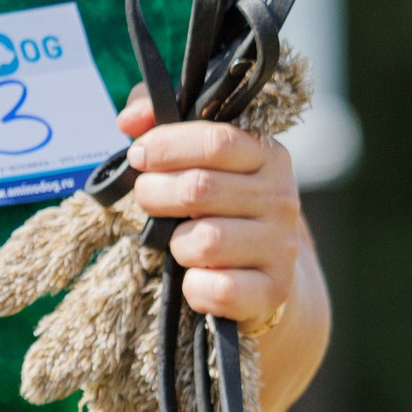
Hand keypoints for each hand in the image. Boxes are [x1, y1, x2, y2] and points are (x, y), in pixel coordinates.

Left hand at [117, 86, 310, 335]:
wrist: (264, 278)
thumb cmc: (222, 210)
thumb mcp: (201, 161)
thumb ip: (162, 123)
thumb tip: (129, 120)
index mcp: (268, 156)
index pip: (215, 141)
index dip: (166, 146)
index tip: (138, 156)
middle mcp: (282, 198)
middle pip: (199, 188)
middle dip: (155, 194)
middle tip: (146, 199)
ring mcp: (282, 246)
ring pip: (205, 242)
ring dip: (177, 246)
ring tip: (181, 244)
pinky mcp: (273, 291)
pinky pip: (219, 289)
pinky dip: (196, 288)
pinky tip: (197, 279)